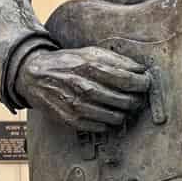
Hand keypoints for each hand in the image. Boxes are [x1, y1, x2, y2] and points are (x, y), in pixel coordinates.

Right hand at [15, 45, 150, 129]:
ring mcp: (76, 105)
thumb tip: (139, 69)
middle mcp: (83, 86)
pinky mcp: (70, 120)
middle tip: (138, 99)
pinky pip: (99, 127)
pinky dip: (108, 123)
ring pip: (113, 117)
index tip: (146, 83)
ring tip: (124, 108)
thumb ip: (115, 60)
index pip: (126, 79)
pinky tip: (108, 116)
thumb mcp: (90, 53)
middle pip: (122, 100)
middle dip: (135, 100)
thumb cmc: (67, 63)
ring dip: (124, 114)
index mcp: (90, 66)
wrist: (35, 76)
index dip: (141, 83)